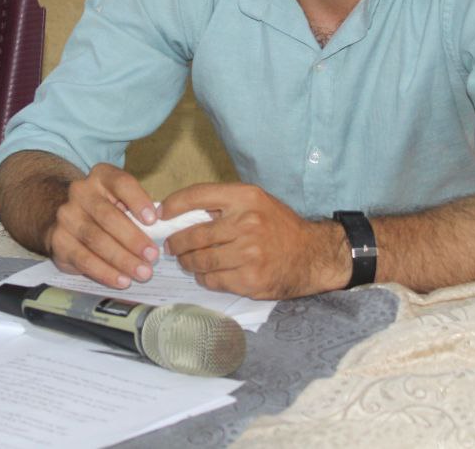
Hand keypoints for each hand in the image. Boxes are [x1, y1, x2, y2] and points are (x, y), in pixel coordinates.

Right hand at [47, 164, 160, 289]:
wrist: (67, 218)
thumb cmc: (106, 210)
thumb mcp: (121, 201)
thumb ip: (137, 211)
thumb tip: (160, 233)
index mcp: (101, 176)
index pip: (121, 183)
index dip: (137, 201)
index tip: (153, 220)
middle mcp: (80, 192)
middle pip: (108, 216)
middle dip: (133, 239)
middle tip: (153, 256)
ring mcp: (66, 216)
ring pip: (96, 239)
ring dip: (122, 259)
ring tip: (142, 272)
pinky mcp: (58, 240)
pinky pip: (83, 259)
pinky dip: (105, 272)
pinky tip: (122, 280)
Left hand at [159, 183, 348, 298]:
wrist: (313, 255)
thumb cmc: (279, 227)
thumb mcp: (256, 202)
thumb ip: (224, 204)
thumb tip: (181, 212)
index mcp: (246, 198)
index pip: (198, 195)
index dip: (174, 204)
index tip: (161, 213)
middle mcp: (246, 223)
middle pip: (194, 235)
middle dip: (176, 243)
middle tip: (172, 247)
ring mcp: (248, 254)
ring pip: (200, 260)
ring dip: (188, 262)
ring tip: (186, 261)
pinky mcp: (250, 279)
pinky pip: (213, 280)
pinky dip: (204, 278)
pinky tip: (206, 274)